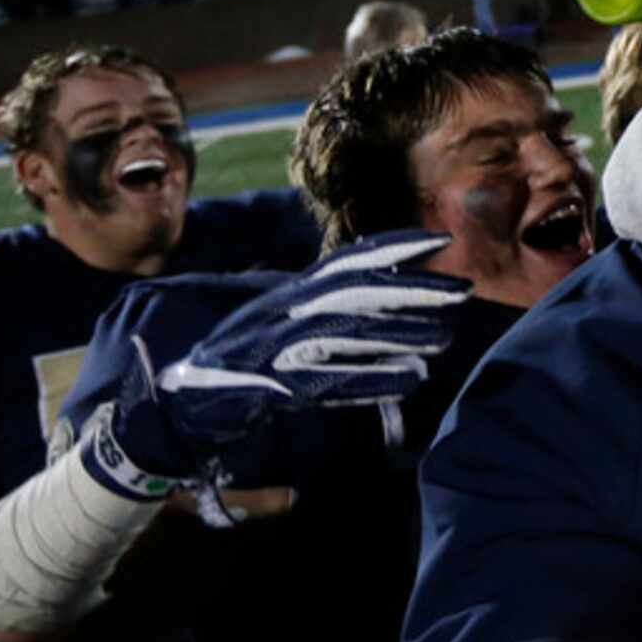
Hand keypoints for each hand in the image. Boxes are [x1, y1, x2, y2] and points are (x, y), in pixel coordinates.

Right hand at [99, 232, 467, 492]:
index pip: (347, 260)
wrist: (179, 400)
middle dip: (411, 290)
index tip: (439, 241)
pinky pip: (330, 381)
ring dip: (399, 336)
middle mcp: (285, 312)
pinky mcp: (273, 385)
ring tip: (443, 339)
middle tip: (463, 292)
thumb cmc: (239, 359)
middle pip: (357, 292)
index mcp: (291, 293)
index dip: (393, 246)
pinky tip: (409, 380)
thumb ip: (322, 303)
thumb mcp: (282, 319)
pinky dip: (371, 380)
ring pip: (348, 335)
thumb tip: (376, 288)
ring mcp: (277, 347)